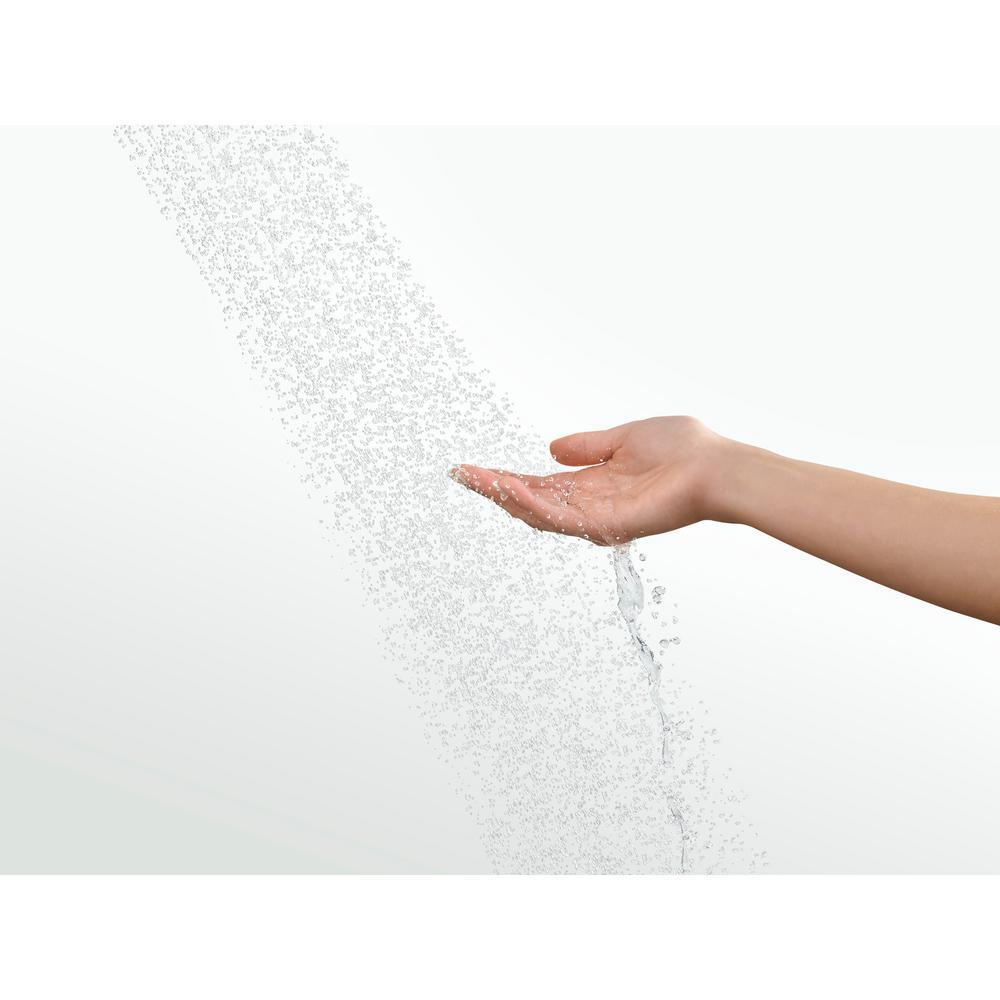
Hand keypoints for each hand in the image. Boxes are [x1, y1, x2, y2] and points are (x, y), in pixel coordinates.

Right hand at [451, 416, 731, 545]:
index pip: (540, 484)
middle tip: (461, 475)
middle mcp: (591, 506)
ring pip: (539, 513)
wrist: (716, 465)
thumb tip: (553, 448)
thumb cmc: (683, 449)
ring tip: (474, 479)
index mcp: (593, 485)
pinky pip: (562, 520)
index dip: (506, 477)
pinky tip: (509, 488)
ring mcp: (598, 519)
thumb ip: (588, 446)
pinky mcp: (608, 526)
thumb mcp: (623, 438)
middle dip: (495, 489)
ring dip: (504, 496)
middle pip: (532, 502)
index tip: (474, 468)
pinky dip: (533, 505)